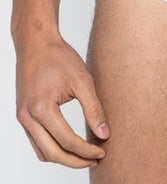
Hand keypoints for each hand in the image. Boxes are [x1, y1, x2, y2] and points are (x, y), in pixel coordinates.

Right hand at [14, 31, 109, 167]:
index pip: (68, 141)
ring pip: (42, 151)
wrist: (36, 43)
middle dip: (76, 161)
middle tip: (96, 159)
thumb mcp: (83, 80)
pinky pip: (36, 141)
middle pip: (53, 153)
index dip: (87, 150)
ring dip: (63, 157)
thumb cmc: (59, 57)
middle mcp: (28, 117)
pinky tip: (69, 144)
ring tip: (85, 154)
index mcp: (42, 109)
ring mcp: (23, 117)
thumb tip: (105, 134)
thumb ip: (94, 109)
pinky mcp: (23, 114)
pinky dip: (52, 148)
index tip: (103, 151)